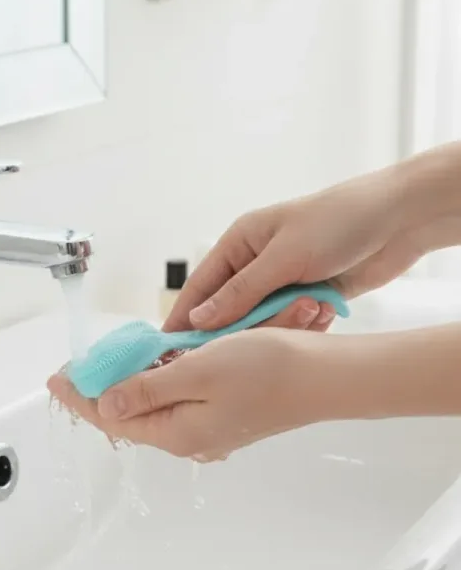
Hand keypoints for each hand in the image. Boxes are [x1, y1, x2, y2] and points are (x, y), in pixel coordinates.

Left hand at [47, 328, 328, 460]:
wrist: (321, 375)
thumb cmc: (266, 369)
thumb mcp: (197, 372)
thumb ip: (147, 390)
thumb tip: (106, 405)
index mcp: (178, 431)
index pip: (113, 417)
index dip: (81, 396)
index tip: (56, 378)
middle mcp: (190, 435)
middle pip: (131, 412)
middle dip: (103, 388)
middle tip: (80, 366)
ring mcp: (207, 425)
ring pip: (154, 402)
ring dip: (132, 380)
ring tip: (110, 360)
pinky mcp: (221, 411)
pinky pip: (177, 395)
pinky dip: (160, 377)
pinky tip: (155, 358)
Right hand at [164, 167, 425, 332]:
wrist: (399, 220)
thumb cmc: (336, 223)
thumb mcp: (283, 257)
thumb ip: (239, 293)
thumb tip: (198, 319)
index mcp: (240, 244)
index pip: (201, 286)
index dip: (185, 317)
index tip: (171, 349)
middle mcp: (256, 264)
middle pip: (231, 310)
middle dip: (245, 325)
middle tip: (252, 339)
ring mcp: (282, 282)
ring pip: (263, 321)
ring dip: (285, 322)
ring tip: (310, 309)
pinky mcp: (307, 297)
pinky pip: (292, 323)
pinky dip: (306, 323)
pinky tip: (326, 309)